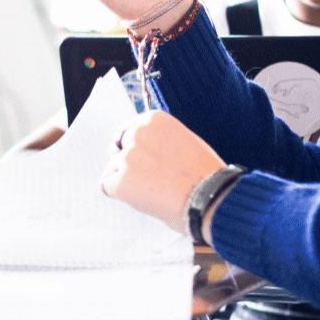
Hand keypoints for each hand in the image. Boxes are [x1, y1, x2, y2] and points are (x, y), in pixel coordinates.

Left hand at [100, 110, 224, 234]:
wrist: (212, 198)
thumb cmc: (206, 175)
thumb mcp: (184, 141)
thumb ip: (160, 140)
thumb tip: (144, 148)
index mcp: (154, 120)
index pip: (125, 130)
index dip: (129, 147)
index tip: (138, 160)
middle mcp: (137, 133)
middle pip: (115, 149)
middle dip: (124, 164)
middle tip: (145, 180)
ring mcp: (127, 157)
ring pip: (113, 169)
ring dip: (126, 181)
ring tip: (153, 191)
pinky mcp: (121, 180)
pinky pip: (107, 187)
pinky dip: (120, 195)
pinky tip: (144, 199)